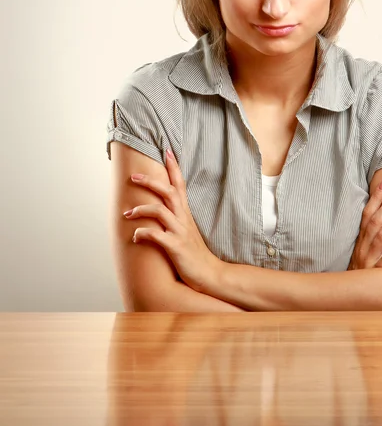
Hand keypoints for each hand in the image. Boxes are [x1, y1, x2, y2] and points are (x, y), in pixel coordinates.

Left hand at [124, 149, 223, 292]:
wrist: (210, 274)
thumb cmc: (195, 253)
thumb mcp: (186, 230)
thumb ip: (176, 218)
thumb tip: (160, 209)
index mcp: (185, 214)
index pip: (180, 185)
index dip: (174, 167)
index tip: (166, 151)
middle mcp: (183, 219)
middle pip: (168, 192)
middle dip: (151, 181)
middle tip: (134, 176)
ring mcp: (180, 232)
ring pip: (160, 211)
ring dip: (141, 209)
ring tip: (127, 213)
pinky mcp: (176, 247)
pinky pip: (156, 236)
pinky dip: (143, 233)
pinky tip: (135, 236)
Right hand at [348, 179, 381, 269]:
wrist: (351, 293)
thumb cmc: (360, 268)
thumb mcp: (361, 248)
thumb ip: (369, 232)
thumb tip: (379, 211)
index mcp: (361, 238)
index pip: (367, 213)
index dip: (376, 197)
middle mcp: (364, 245)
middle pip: (376, 221)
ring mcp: (370, 258)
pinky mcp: (377, 271)